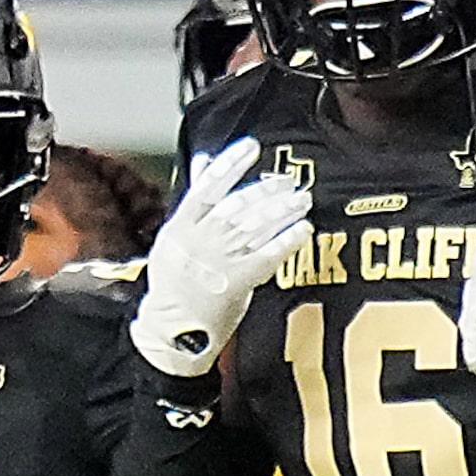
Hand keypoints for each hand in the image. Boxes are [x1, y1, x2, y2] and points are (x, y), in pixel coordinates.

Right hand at [131, 139, 312, 377]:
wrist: (171, 328)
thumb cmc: (176, 279)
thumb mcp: (176, 236)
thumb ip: (195, 200)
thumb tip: (205, 160)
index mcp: (180, 226)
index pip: (206, 188)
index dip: (230, 164)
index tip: (251, 147)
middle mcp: (199, 240)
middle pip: (237, 206)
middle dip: (266, 190)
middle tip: (289, 181)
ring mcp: (218, 261)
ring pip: (254, 227)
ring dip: (282, 211)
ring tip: (302, 200)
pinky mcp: (238, 282)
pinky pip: (268, 255)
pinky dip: (287, 240)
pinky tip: (304, 229)